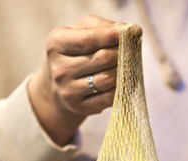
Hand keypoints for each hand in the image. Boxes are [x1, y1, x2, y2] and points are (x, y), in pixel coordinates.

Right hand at [29, 15, 119, 144]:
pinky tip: (122, 81)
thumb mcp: (83, 30)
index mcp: (56, 43)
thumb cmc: (78, 50)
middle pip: (102, 59)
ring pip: (107, 79)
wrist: (61, 82)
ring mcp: (68, 90)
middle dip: (120, 53)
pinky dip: (121, 88)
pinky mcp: (80, 107)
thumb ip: (104, 26)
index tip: (127, 33)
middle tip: (129, 51)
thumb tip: (131, 29)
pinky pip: (109, 98)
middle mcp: (59, 68)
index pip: (87, 40)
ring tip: (127, 65)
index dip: (109, 36)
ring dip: (123, 71)